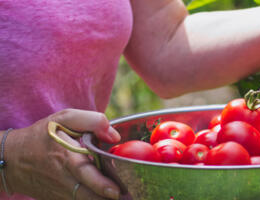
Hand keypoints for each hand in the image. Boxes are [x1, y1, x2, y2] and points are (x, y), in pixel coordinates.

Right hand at [4, 109, 120, 198]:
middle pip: (87, 195)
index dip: (101, 184)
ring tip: (117, 196)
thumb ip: (92, 121)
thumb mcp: (64, 119)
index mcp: (65, 156)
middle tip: (125, 196)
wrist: (12, 159)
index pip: (84, 173)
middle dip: (106, 198)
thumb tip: (114, 136)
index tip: (116, 191)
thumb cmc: (42, 136)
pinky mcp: (57, 199)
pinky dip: (90, 199)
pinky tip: (101, 195)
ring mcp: (59, 191)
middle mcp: (62, 177)